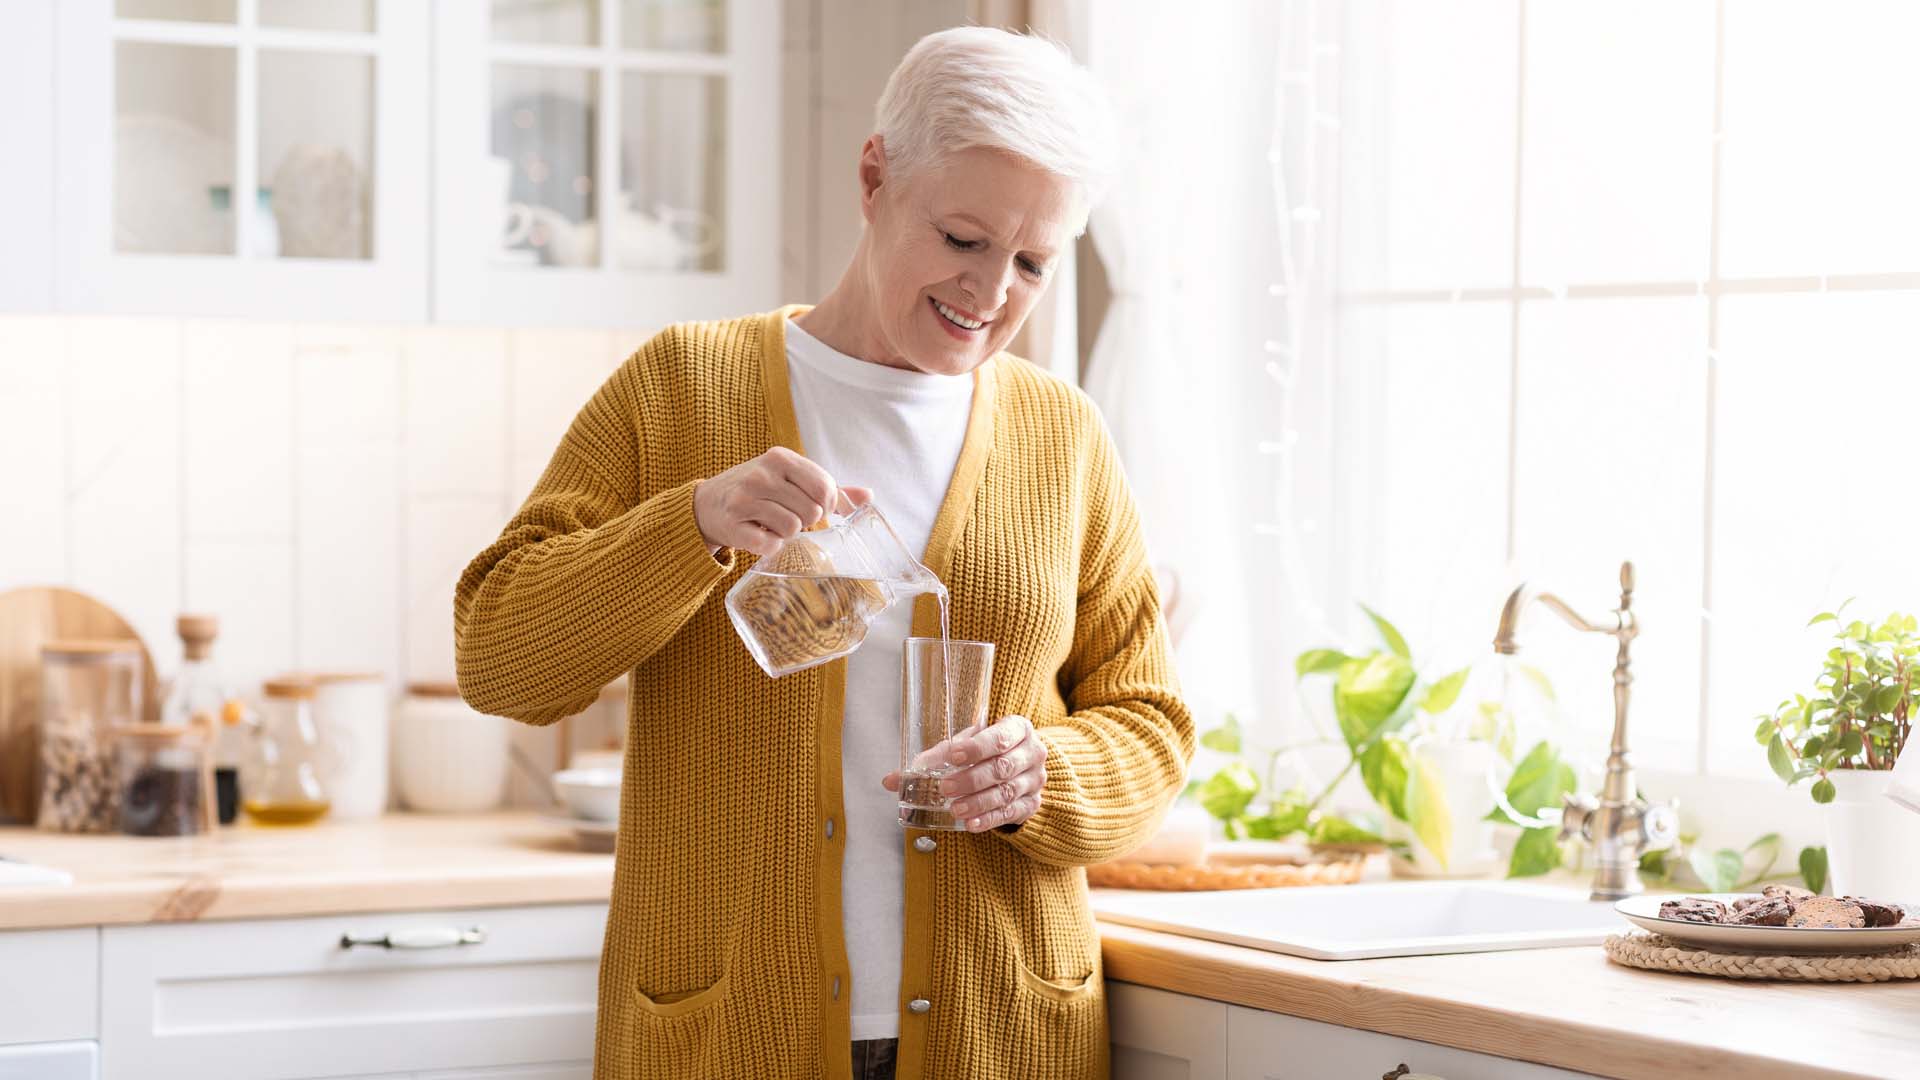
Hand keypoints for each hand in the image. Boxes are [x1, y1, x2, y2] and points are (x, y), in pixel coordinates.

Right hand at [693, 447, 870, 558]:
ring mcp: (745, 499)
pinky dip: (769, 546)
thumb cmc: (757, 490)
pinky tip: (758, 535)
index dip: (826, 505)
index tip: (814, 508)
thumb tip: (868, 496)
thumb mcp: (789, 478)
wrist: (707, 503)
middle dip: (805, 520)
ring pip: (792, 529)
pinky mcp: (733, 525)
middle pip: (811, 512)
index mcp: (780, 458)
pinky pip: (770, 545)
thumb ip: (828, 487)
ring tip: (771, 524)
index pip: (824, 487)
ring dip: (786, 534)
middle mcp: (762, 475)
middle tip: (787, 516)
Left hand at [882, 715, 1047, 831]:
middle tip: (946, 787)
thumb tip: (892, 780)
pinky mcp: (1031, 804)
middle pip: (1002, 767)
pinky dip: (989, 820)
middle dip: (972, 779)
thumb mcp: (967, 744)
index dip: (976, 747)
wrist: (1024, 764)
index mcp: (1017, 729)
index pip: (1000, 737)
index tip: (953, 756)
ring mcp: (1034, 781)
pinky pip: (1010, 813)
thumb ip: (934, 758)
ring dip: (978, 802)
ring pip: (1006, 792)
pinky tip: (970, 824)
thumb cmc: (989, 749)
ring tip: (954, 809)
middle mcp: (1031, 753)